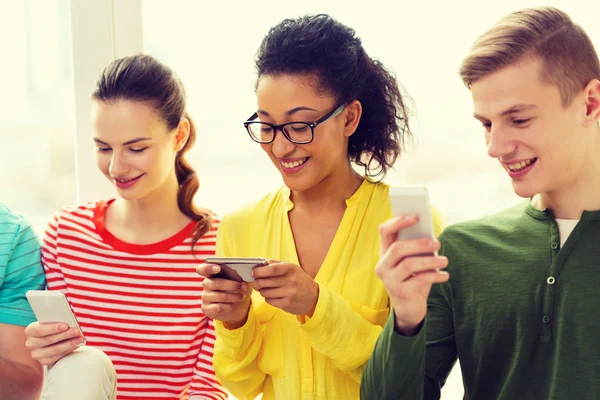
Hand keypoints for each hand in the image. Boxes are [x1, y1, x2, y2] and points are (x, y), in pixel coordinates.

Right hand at [24, 322, 84, 365]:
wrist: (51, 338)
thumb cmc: (54, 326)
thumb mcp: (53, 321)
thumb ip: (57, 320)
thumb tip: (69, 321)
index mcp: (30, 330)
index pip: (40, 329)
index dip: (53, 328)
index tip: (66, 325)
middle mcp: (30, 343)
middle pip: (48, 340)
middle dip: (64, 335)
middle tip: (77, 331)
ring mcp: (36, 354)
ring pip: (54, 349)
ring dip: (69, 343)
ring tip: (80, 338)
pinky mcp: (43, 361)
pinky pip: (57, 357)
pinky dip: (68, 350)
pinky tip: (76, 345)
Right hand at [197, 263, 252, 328]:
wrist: (237, 306)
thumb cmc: (237, 288)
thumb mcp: (239, 279)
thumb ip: (235, 274)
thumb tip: (236, 274)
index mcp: (211, 273)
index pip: (202, 269)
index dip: (208, 268)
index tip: (218, 268)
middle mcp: (206, 284)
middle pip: (215, 283)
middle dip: (232, 285)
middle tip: (242, 287)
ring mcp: (205, 297)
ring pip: (219, 296)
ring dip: (234, 296)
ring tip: (242, 296)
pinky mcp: (206, 309)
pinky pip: (218, 307)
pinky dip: (228, 306)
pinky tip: (232, 305)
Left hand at [252, 260, 318, 315]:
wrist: (314, 297)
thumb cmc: (299, 280)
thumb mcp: (291, 268)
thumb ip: (276, 264)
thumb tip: (260, 264)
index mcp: (291, 268)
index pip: (271, 269)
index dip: (259, 271)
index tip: (253, 273)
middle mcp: (291, 280)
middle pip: (264, 282)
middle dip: (257, 282)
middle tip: (257, 282)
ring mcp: (289, 293)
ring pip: (265, 292)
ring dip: (263, 291)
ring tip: (268, 289)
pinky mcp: (287, 304)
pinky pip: (269, 301)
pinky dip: (268, 298)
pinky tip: (274, 295)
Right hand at [375, 215, 448, 335]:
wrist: (409, 308)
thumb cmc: (413, 278)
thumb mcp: (413, 261)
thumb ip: (417, 248)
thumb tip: (431, 236)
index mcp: (384, 252)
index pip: (385, 231)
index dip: (398, 221)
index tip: (416, 216)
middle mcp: (382, 265)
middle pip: (398, 248)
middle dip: (419, 244)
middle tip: (437, 243)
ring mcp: (389, 279)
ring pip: (409, 264)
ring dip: (430, 261)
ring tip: (445, 261)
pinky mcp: (400, 292)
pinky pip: (419, 280)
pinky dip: (435, 276)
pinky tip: (445, 275)